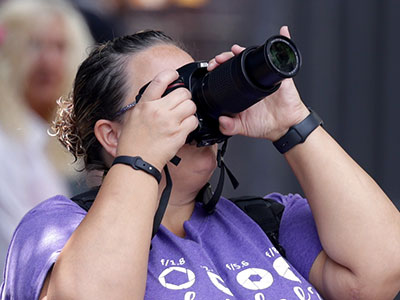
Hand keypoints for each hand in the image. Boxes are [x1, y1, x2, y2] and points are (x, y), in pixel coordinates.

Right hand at [117, 70, 197, 169]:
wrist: (136, 161)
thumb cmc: (132, 143)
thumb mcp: (133, 117)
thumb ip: (146, 105)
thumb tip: (157, 97)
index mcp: (145, 104)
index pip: (160, 80)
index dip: (171, 74)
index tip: (175, 74)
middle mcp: (157, 111)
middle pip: (182, 93)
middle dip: (185, 97)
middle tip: (182, 103)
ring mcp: (169, 122)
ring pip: (190, 105)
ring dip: (190, 110)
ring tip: (183, 116)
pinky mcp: (178, 134)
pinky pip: (194, 121)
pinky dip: (192, 123)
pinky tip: (185, 127)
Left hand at [208, 26, 308, 140]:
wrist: (284, 127)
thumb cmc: (264, 125)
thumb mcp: (243, 127)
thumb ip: (230, 127)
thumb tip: (221, 121)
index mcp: (242, 90)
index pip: (227, 74)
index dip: (219, 68)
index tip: (212, 67)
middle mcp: (251, 81)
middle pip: (237, 62)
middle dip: (225, 57)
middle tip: (218, 60)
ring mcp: (265, 76)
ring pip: (254, 57)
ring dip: (244, 50)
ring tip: (235, 49)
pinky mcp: (280, 75)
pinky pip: (283, 56)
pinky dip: (284, 40)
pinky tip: (283, 31)